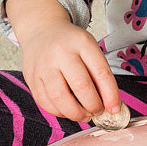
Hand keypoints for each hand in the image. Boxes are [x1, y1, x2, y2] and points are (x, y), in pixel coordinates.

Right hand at [4, 0, 120, 121]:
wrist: (41, 30)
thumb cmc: (70, 44)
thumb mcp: (89, 48)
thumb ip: (99, 74)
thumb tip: (109, 106)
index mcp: (82, 42)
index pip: (101, 72)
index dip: (110, 95)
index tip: (114, 109)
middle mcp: (61, 52)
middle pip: (80, 85)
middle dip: (93, 105)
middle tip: (97, 111)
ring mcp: (43, 64)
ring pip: (59, 98)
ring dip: (76, 113)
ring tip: (83, 115)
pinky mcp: (31, 77)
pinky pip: (45, 102)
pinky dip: (59, 112)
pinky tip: (67, 110)